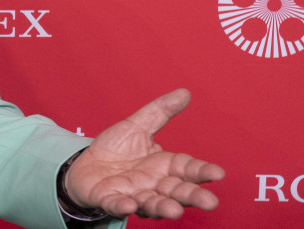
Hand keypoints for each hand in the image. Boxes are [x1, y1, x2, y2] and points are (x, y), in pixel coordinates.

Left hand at [65, 89, 224, 218]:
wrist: (84, 167)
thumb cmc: (116, 150)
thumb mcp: (136, 126)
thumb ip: (160, 112)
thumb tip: (184, 92)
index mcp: (164, 165)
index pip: (187, 168)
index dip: (202, 171)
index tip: (218, 173)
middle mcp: (153, 183)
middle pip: (176, 190)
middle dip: (192, 196)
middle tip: (210, 202)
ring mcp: (133, 194)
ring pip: (152, 203)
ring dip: (163, 207)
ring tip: (174, 210)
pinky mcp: (109, 200)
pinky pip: (117, 205)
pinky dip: (123, 206)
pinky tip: (129, 205)